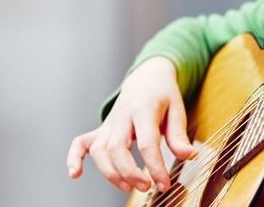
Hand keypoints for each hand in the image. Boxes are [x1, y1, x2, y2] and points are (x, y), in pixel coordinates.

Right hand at [66, 57, 194, 192]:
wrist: (147, 77)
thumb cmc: (163, 95)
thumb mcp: (177, 109)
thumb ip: (179, 135)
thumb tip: (188, 156)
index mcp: (144, 108)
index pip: (146, 141)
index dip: (155, 166)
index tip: (164, 184)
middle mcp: (122, 115)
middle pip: (117, 147)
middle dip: (130, 172)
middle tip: (147, 187)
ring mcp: (109, 123)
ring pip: (100, 150)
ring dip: (111, 173)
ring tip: (129, 187)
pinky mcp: (101, 129)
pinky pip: (80, 142)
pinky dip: (74, 158)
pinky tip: (75, 174)